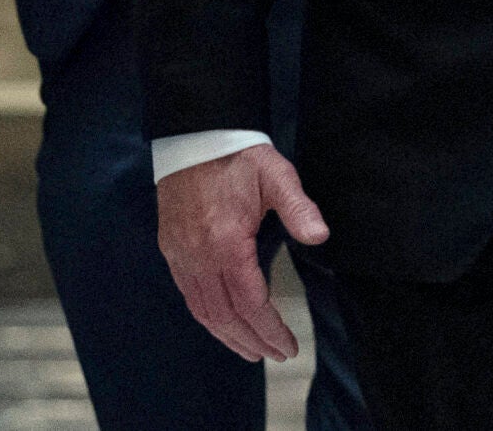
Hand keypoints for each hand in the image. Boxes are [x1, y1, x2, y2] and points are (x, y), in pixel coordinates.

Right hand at [157, 144, 327, 361]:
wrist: (195, 137)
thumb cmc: (239, 156)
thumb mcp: (277, 175)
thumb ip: (299, 207)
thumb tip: (320, 236)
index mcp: (226, 242)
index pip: (249, 302)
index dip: (269, 329)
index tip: (287, 346)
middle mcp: (199, 256)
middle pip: (224, 315)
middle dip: (251, 340)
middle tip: (275, 355)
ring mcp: (181, 255)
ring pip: (202, 311)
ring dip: (227, 336)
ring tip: (251, 351)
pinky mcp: (171, 250)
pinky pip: (188, 296)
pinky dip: (207, 318)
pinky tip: (222, 324)